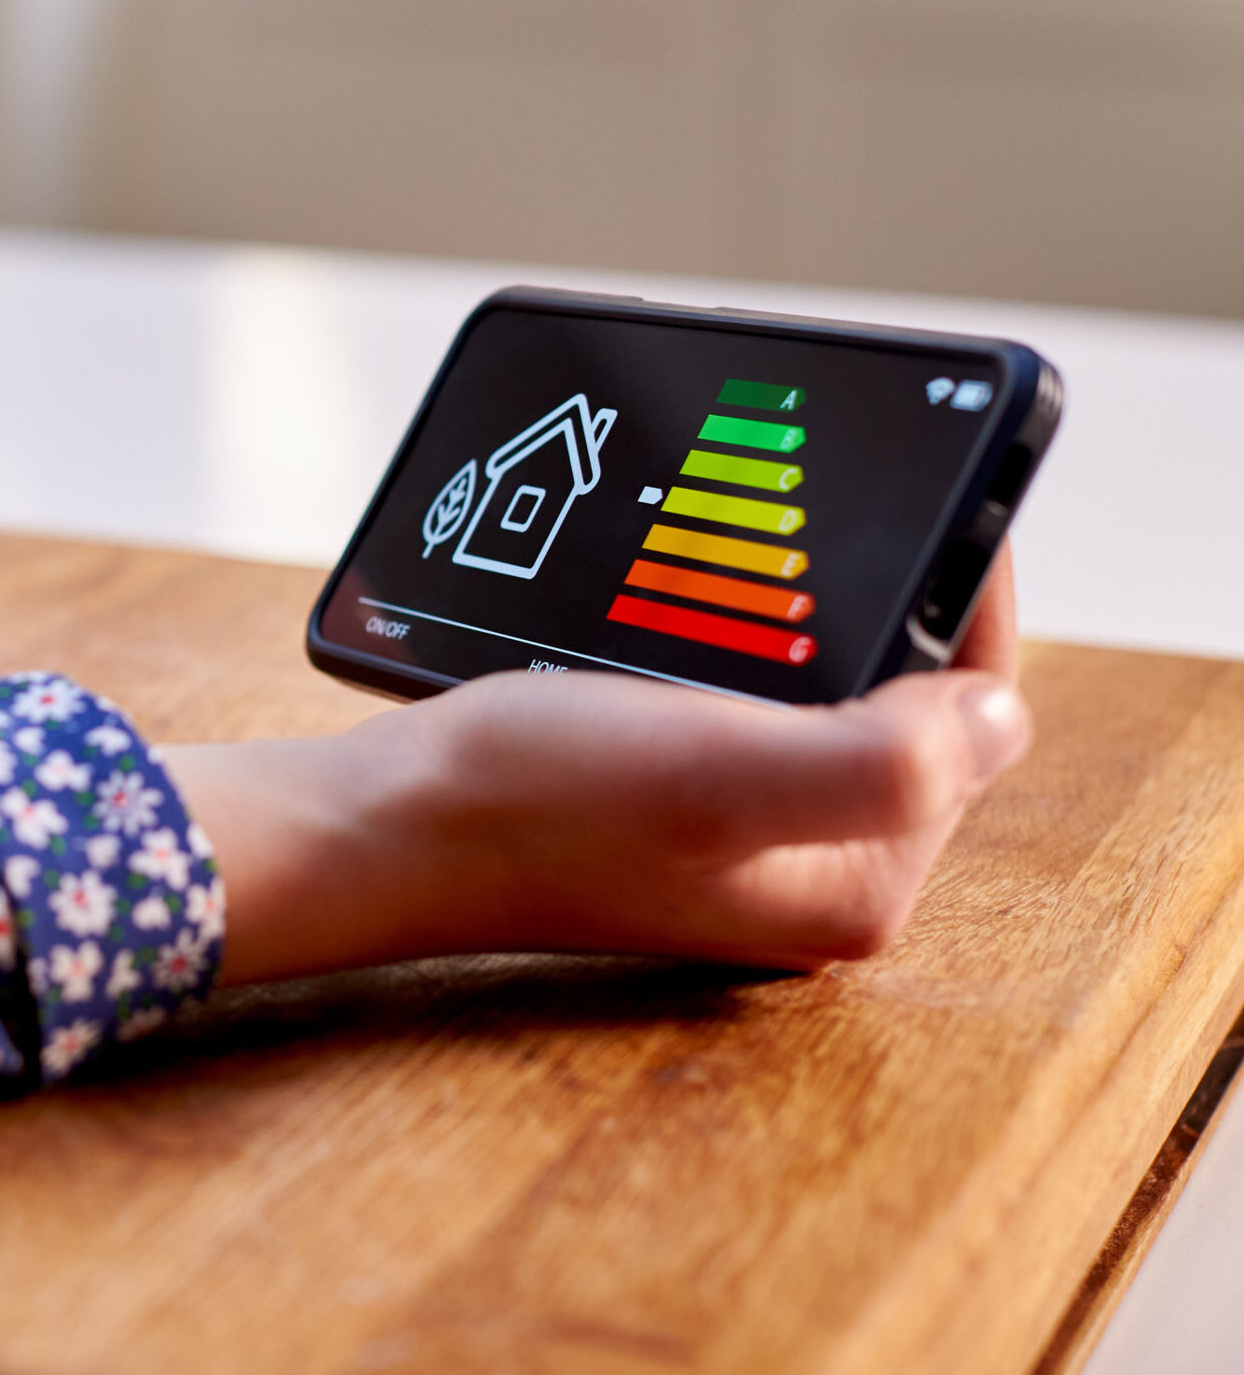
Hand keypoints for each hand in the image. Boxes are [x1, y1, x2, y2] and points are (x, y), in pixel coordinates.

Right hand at [171, 549, 1027, 981]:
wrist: (378, 822)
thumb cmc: (528, 802)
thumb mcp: (718, 774)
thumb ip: (883, 759)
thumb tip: (997, 711)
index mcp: (851, 879)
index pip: (971, 717)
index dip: (965, 596)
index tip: (936, 495)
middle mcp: (804, 866)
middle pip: (904, 699)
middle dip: (882, 596)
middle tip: (840, 501)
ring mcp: (734, 835)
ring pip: (823, 687)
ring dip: (809, 606)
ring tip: (772, 528)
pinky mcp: (670, 799)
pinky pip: (748, 692)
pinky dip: (737, 632)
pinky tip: (697, 591)